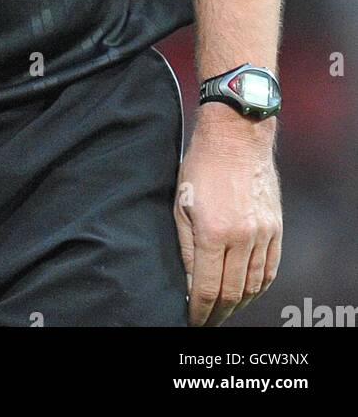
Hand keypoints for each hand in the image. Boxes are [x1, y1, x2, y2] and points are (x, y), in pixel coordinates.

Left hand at [174, 107, 281, 326]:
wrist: (237, 136)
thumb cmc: (201, 165)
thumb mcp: (181, 203)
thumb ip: (185, 246)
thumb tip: (189, 281)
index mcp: (212, 232)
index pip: (207, 288)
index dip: (200, 310)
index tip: (192, 319)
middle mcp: (241, 237)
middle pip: (232, 292)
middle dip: (218, 312)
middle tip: (207, 320)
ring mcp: (263, 233)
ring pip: (254, 284)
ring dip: (239, 303)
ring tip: (225, 310)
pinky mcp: (276, 227)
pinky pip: (270, 268)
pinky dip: (259, 286)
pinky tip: (248, 292)